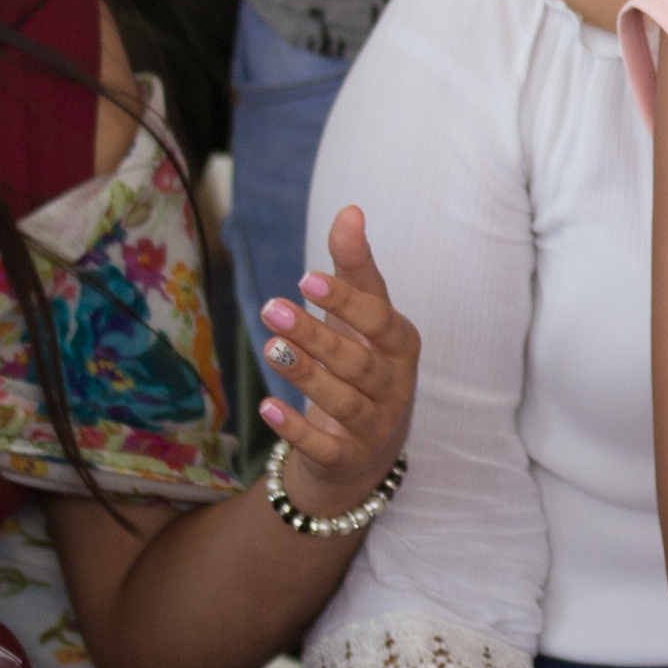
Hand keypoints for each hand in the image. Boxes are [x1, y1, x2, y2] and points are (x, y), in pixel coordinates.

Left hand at [261, 206, 424, 513]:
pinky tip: (266, 407)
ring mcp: (374, 425)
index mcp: (401, 345)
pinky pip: (323, 445)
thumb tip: (350, 210)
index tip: (305, 277)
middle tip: (271, 310)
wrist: (366, 444)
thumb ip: (356, 266)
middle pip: (357, 362)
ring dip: (306, 377)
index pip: (380, 320)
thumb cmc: (364, 360)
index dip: (345, 300)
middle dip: (315, 336)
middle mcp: (395, 386)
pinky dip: (295, 428)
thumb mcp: (363, 314)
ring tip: (270, 350)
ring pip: (343, 402)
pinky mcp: (348, 457)